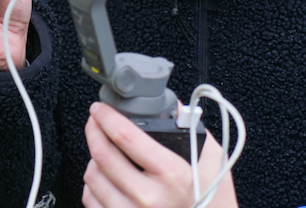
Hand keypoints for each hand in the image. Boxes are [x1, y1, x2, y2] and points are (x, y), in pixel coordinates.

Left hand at [83, 102, 237, 207]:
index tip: (101, 108)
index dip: (107, 116)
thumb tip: (173, 106)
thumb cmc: (214, 202)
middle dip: (94, 130)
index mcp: (171, 174)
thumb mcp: (213, 161)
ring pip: (93, 177)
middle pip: (103, 155)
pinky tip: (106, 178)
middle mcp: (148, 197)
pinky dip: (94, 185)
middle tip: (95, 121)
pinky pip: (91, 199)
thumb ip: (193, 129)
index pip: (126, 136)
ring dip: (94, 158)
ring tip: (106, 152)